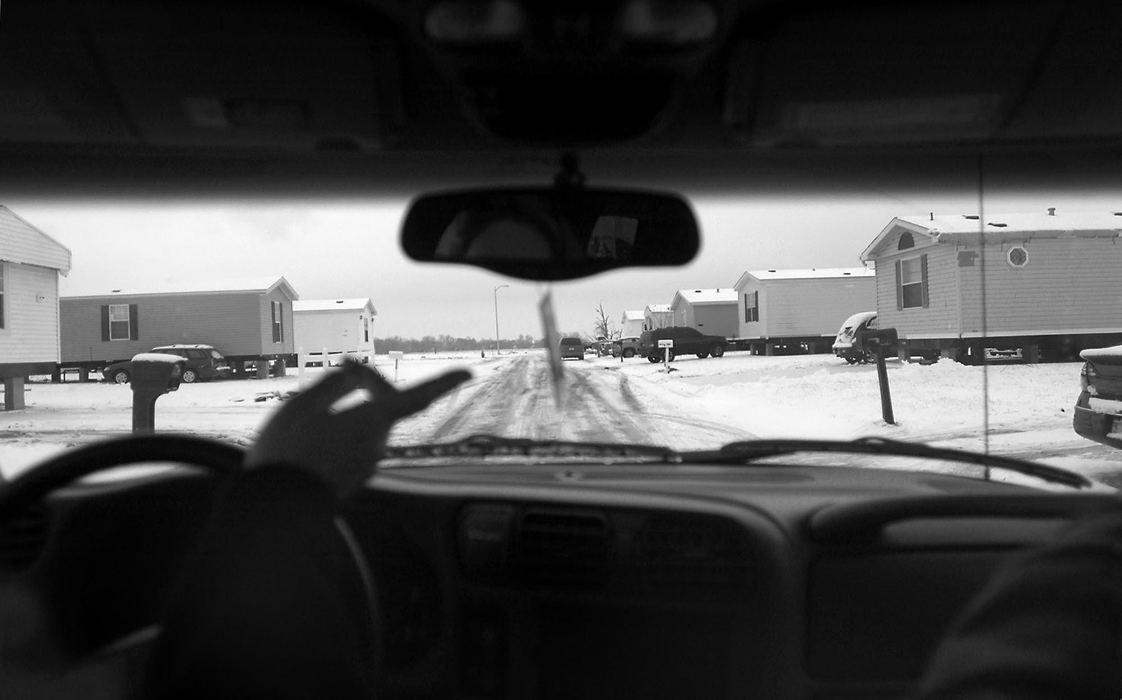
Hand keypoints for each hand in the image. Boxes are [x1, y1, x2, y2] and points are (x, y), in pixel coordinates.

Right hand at [246, 360, 470, 496]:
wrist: (276, 506)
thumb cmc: (289, 449)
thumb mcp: (306, 403)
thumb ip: (336, 384)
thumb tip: (355, 376)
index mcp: (373, 423)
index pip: (416, 398)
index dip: (442, 383)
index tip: (467, 373)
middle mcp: (377, 445)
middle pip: (383, 407)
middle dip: (370, 385)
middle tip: (346, 368)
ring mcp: (365, 465)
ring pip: (364, 426)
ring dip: (349, 411)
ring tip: (312, 410)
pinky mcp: (351, 479)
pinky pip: (352, 446)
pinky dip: (340, 433)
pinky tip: (311, 436)